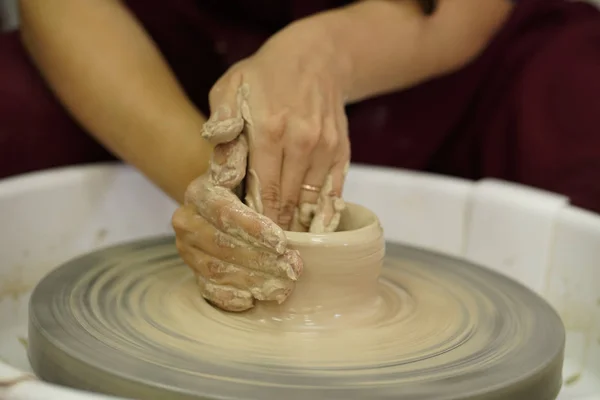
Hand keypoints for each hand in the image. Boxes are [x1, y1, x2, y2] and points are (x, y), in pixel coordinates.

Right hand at [172, 135, 302, 311]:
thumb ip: (237, 146)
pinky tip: (253, 300)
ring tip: (284, 287)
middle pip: (221, 245)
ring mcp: (188, 248)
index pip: (225, 211)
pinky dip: (230, 296)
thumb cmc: (248, 180)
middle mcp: (187, 219)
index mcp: (201, 191)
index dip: (253, 229)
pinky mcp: (194, 271)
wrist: (227, 200)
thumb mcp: (246, 157)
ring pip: (216, 270)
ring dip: (252, 280)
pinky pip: (208, 290)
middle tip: (293, 270)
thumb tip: (226, 129)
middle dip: (260, 260)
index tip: (283, 242)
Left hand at [202, 20, 350, 231]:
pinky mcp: (342, 151)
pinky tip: (310, 229)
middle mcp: (302, 142)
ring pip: (310, 201)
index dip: (255, 220)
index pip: (261, 190)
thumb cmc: (266, 75)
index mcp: (270, 129)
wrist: (318, 57)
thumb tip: (218, 164)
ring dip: (297, 226)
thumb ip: (220, 122)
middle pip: (286, 201)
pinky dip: (321, 214)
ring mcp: (326, 147)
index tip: (248, 242)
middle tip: (262, 253)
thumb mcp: (231, 86)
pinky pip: (333, 192)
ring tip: (284, 248)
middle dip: (274, 229)